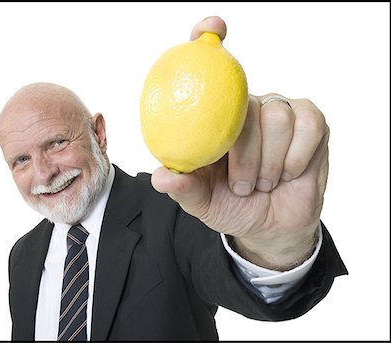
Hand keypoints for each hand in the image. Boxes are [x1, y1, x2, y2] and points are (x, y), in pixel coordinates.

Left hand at [151, 16, 328, 270]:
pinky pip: (309, 124)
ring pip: (278, 117)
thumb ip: (183, 188)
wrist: (269, 226)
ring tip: (261, 184)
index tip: (212, 27)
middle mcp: (248, 105)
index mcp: (216, 116)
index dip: (209, 40)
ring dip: (268, 162)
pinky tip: (288, 174)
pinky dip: (296, 156)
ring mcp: (282, 110)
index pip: (212, 66)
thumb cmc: (231, 205)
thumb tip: (160, 176)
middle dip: (244, 155)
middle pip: (248, 104)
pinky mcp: (312, 121)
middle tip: (242, 186)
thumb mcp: (201, 201)